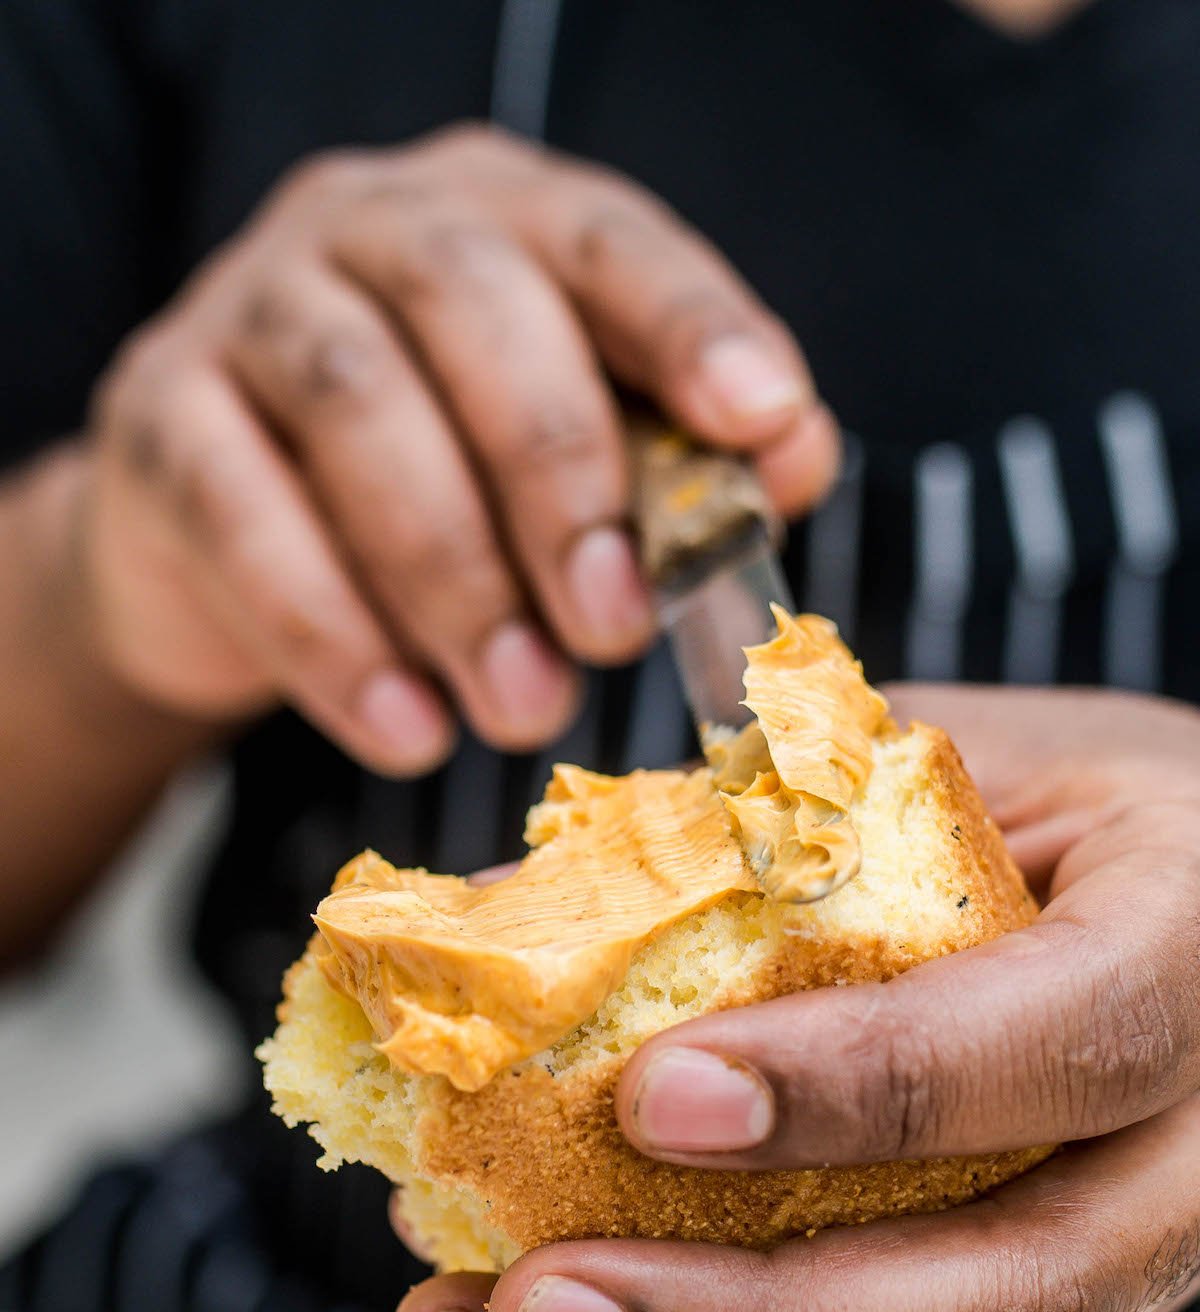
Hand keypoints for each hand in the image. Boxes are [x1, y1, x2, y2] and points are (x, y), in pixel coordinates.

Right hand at [80, 124, 838, 773]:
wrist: (223, 532)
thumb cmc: (437, 486)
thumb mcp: (567, 456)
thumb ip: (677, 450)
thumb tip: (794, 453)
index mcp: (502, 217)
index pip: (608, 241)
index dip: (689, 323)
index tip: (760, 418)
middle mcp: (372, 226)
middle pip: (477, 309)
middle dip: (562, 482)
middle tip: (613, 630)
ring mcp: (251, 307)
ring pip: (360, 412)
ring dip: (457, 580)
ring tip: (523, 707)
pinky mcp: (159, 412)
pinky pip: (246, 519)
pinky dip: (337, 640)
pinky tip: (408, 729)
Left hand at [393, 687, 1199, 1311]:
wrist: (1194, 879)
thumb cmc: (1067, 797)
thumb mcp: (951, 757)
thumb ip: (772, 819)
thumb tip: (509, 897)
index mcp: (1185, 952)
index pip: (1059, 1040)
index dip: (868, 1083)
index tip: (655, 1094)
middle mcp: (1180, 1147)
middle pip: (1003, 1295)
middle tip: (538, 1303)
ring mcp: (1111, 1249)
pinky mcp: (1024, 1294)